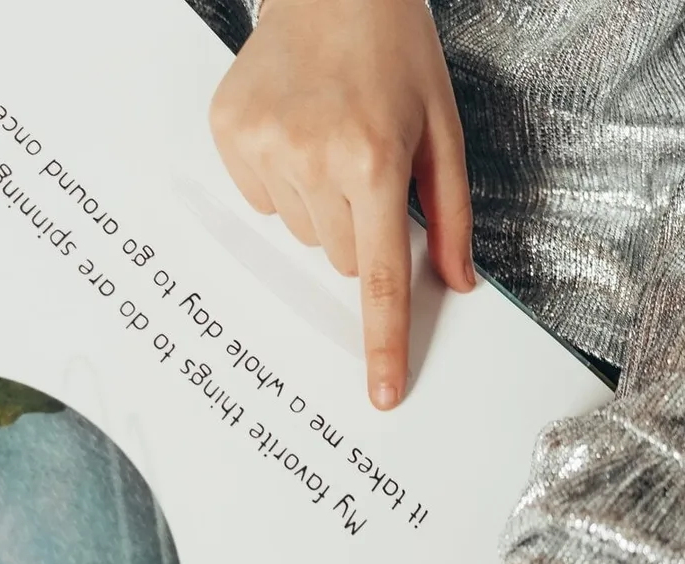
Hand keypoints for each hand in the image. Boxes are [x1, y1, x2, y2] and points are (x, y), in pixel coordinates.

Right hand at [209, 0, 475, 409]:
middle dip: (358, 227)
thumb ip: (450, 215)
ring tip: (328, 137)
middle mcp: (310, 158)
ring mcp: (260, 146)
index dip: (382, 343)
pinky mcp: (227, 132)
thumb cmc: (395, 49)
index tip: (383, 393)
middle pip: (337, 257)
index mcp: (372, 160)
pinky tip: (296, 131)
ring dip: (320, 202)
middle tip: (364, 164)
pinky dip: (282, 179)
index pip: (378, 278)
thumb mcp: (442, 129)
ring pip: (300, 230)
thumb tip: (457, 281)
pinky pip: (261, 198)